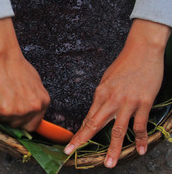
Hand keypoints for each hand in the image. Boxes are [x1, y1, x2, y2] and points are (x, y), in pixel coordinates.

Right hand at [0, 17, 49, 130]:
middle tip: (4, 100)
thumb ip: (32, 99)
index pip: (34, 125)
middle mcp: (35, 108)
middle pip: (18, 125)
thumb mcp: (33, 84)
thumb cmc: (15, 65)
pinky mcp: (6, 110)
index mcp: (43, 101)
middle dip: (9, 116)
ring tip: (0, 92)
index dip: (22, 121)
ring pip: (5, 120)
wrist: (3, 56)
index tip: (15, 117)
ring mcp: (21, 110)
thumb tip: (26, 109)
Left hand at [64, 19, 170, 167]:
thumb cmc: (124, 64)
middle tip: (74, 153)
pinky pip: (141, 125)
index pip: (87, 118)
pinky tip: (140, 149)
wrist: (142, 51)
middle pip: (95, 124)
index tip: (70, 145)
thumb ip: (102, 96)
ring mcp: (128, 102)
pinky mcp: (143, 103)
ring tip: (110, 163)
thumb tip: (98, 110)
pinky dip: (141, 139)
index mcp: (100, 93)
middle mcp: (111, 99)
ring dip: (113, 149)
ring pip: (118, 130)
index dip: (78, 133)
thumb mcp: (107, 79)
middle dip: (83, 141)